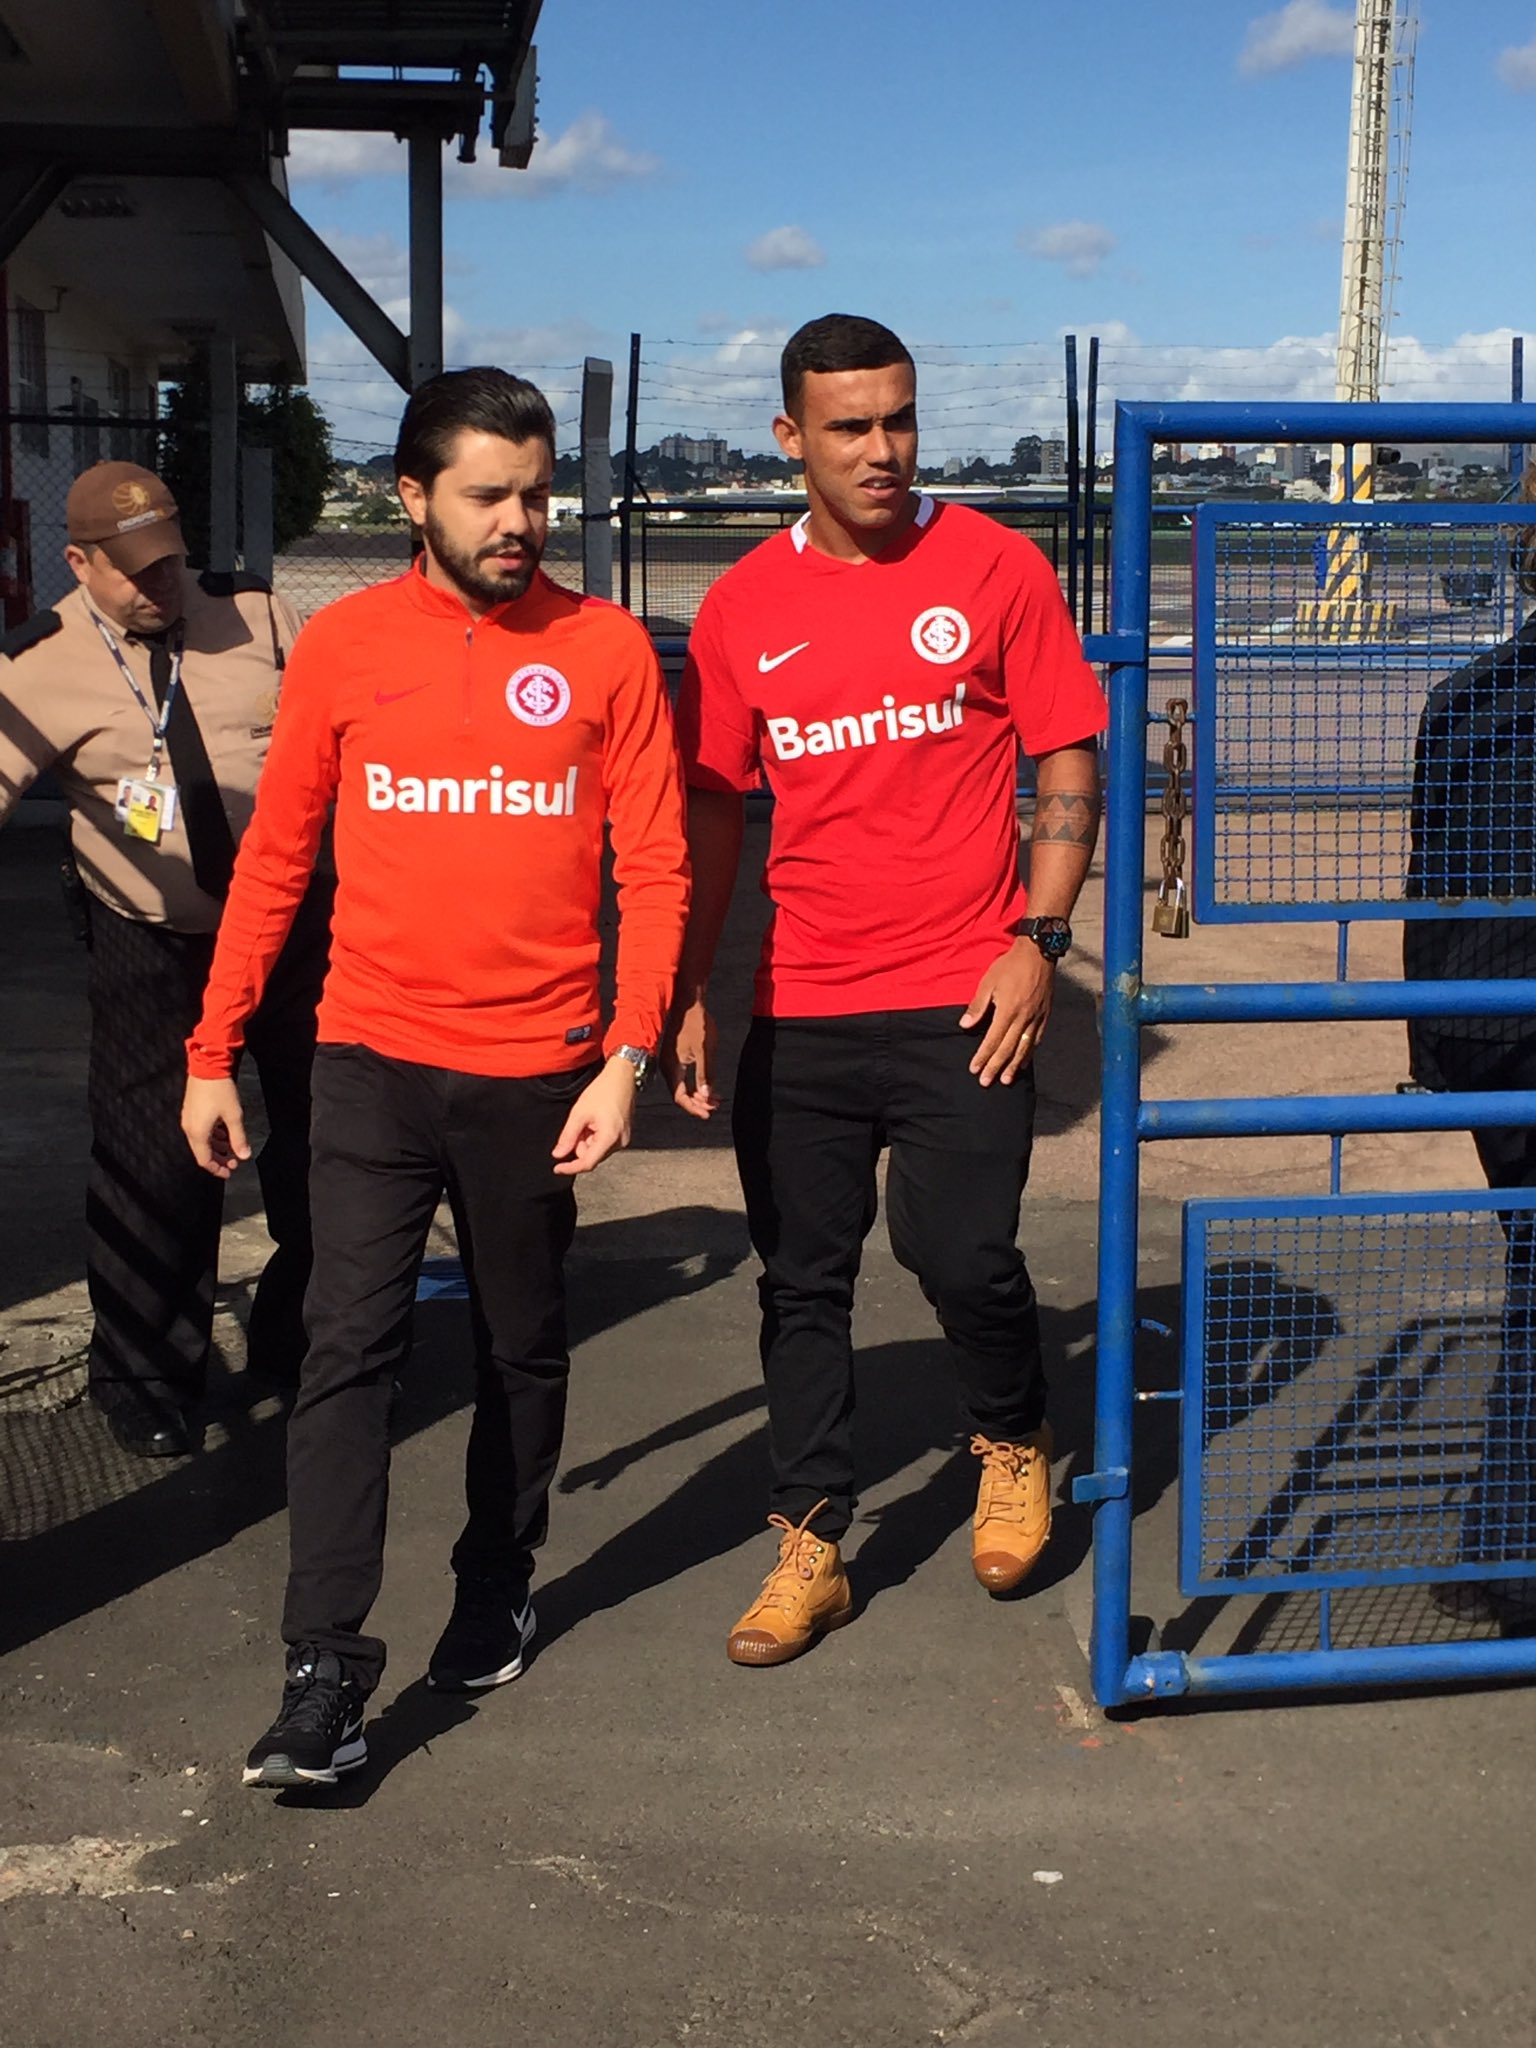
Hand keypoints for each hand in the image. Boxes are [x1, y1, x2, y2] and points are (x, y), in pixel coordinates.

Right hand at [182, 1075, 250, 1177]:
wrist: (207, 1066)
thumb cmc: (220, 1091)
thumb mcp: (234, 1116)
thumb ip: (238, 1138)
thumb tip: (245, 1156)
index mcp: (198, 1133)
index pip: (204, 1160)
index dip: (217, 1169)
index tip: (230, 1172)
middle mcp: (189, 1129)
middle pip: (202, 1152)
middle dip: (219, 1158)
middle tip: (234, 1160)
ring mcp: (188, 1119)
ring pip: (201, 1141)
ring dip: (216, 1146)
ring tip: (232, 1146)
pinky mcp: (191, 1111)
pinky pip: (200, 1130)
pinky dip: (212, 1136)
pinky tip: (224, 1132)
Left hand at [552, 1058, 635, 1175]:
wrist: (621, 1077)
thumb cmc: (603, 1091)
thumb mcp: (579, 1113)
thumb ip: (567, 1137)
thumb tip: (558, 1154)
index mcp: (609, 1138)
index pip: (587, 1163)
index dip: (570, 1167)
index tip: (557, 1168)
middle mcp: (619, 1142)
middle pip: (591, 1156)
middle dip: (580, 1144)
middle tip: (578, 1124)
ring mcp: (623, 1139)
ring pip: (596, 1150)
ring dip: (587, 1139)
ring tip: (588, 1119)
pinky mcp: (623, 1135)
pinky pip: (604, 1143)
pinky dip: (594, 1135)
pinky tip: (595, 1120)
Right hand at [659, 998, 719, 1119]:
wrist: (688, 1002)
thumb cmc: (696, 1023)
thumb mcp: (705, 1050)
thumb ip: (705, 1074)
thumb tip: (707, 1095)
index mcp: (672, 1067)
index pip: (680, 1097)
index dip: (694, 1108)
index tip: (709, 1113)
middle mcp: (668, 1067)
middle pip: (681, 1093)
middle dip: (699, 1102)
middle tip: (716, 1105)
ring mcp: (670, 1060)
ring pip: (682, 1085)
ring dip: (698, 1093)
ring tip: (715, 1097)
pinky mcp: (675, 1055)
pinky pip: (683, 1076)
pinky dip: (695, 1082)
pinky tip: (708, 1083)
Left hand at [959, 941, 1056, 1085]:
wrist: (1039, 953)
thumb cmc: (1010, 966)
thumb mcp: (989, 982)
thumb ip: (977, 1006)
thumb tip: (964, 1026)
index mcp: (1008, 1011)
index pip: (992, 1040)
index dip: (983, 1056)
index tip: (974, 1069)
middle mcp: (1024, 1018)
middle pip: (1008, 1049)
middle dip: (996, 1067)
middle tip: (987, 1082)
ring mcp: (1037, 1018)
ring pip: (1025, 1047)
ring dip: (1014, 1065)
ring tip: (1007, 1079)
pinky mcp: (1045, 1015)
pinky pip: (1037, 1039)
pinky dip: (1030, 1052)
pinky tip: (1024, 1060)